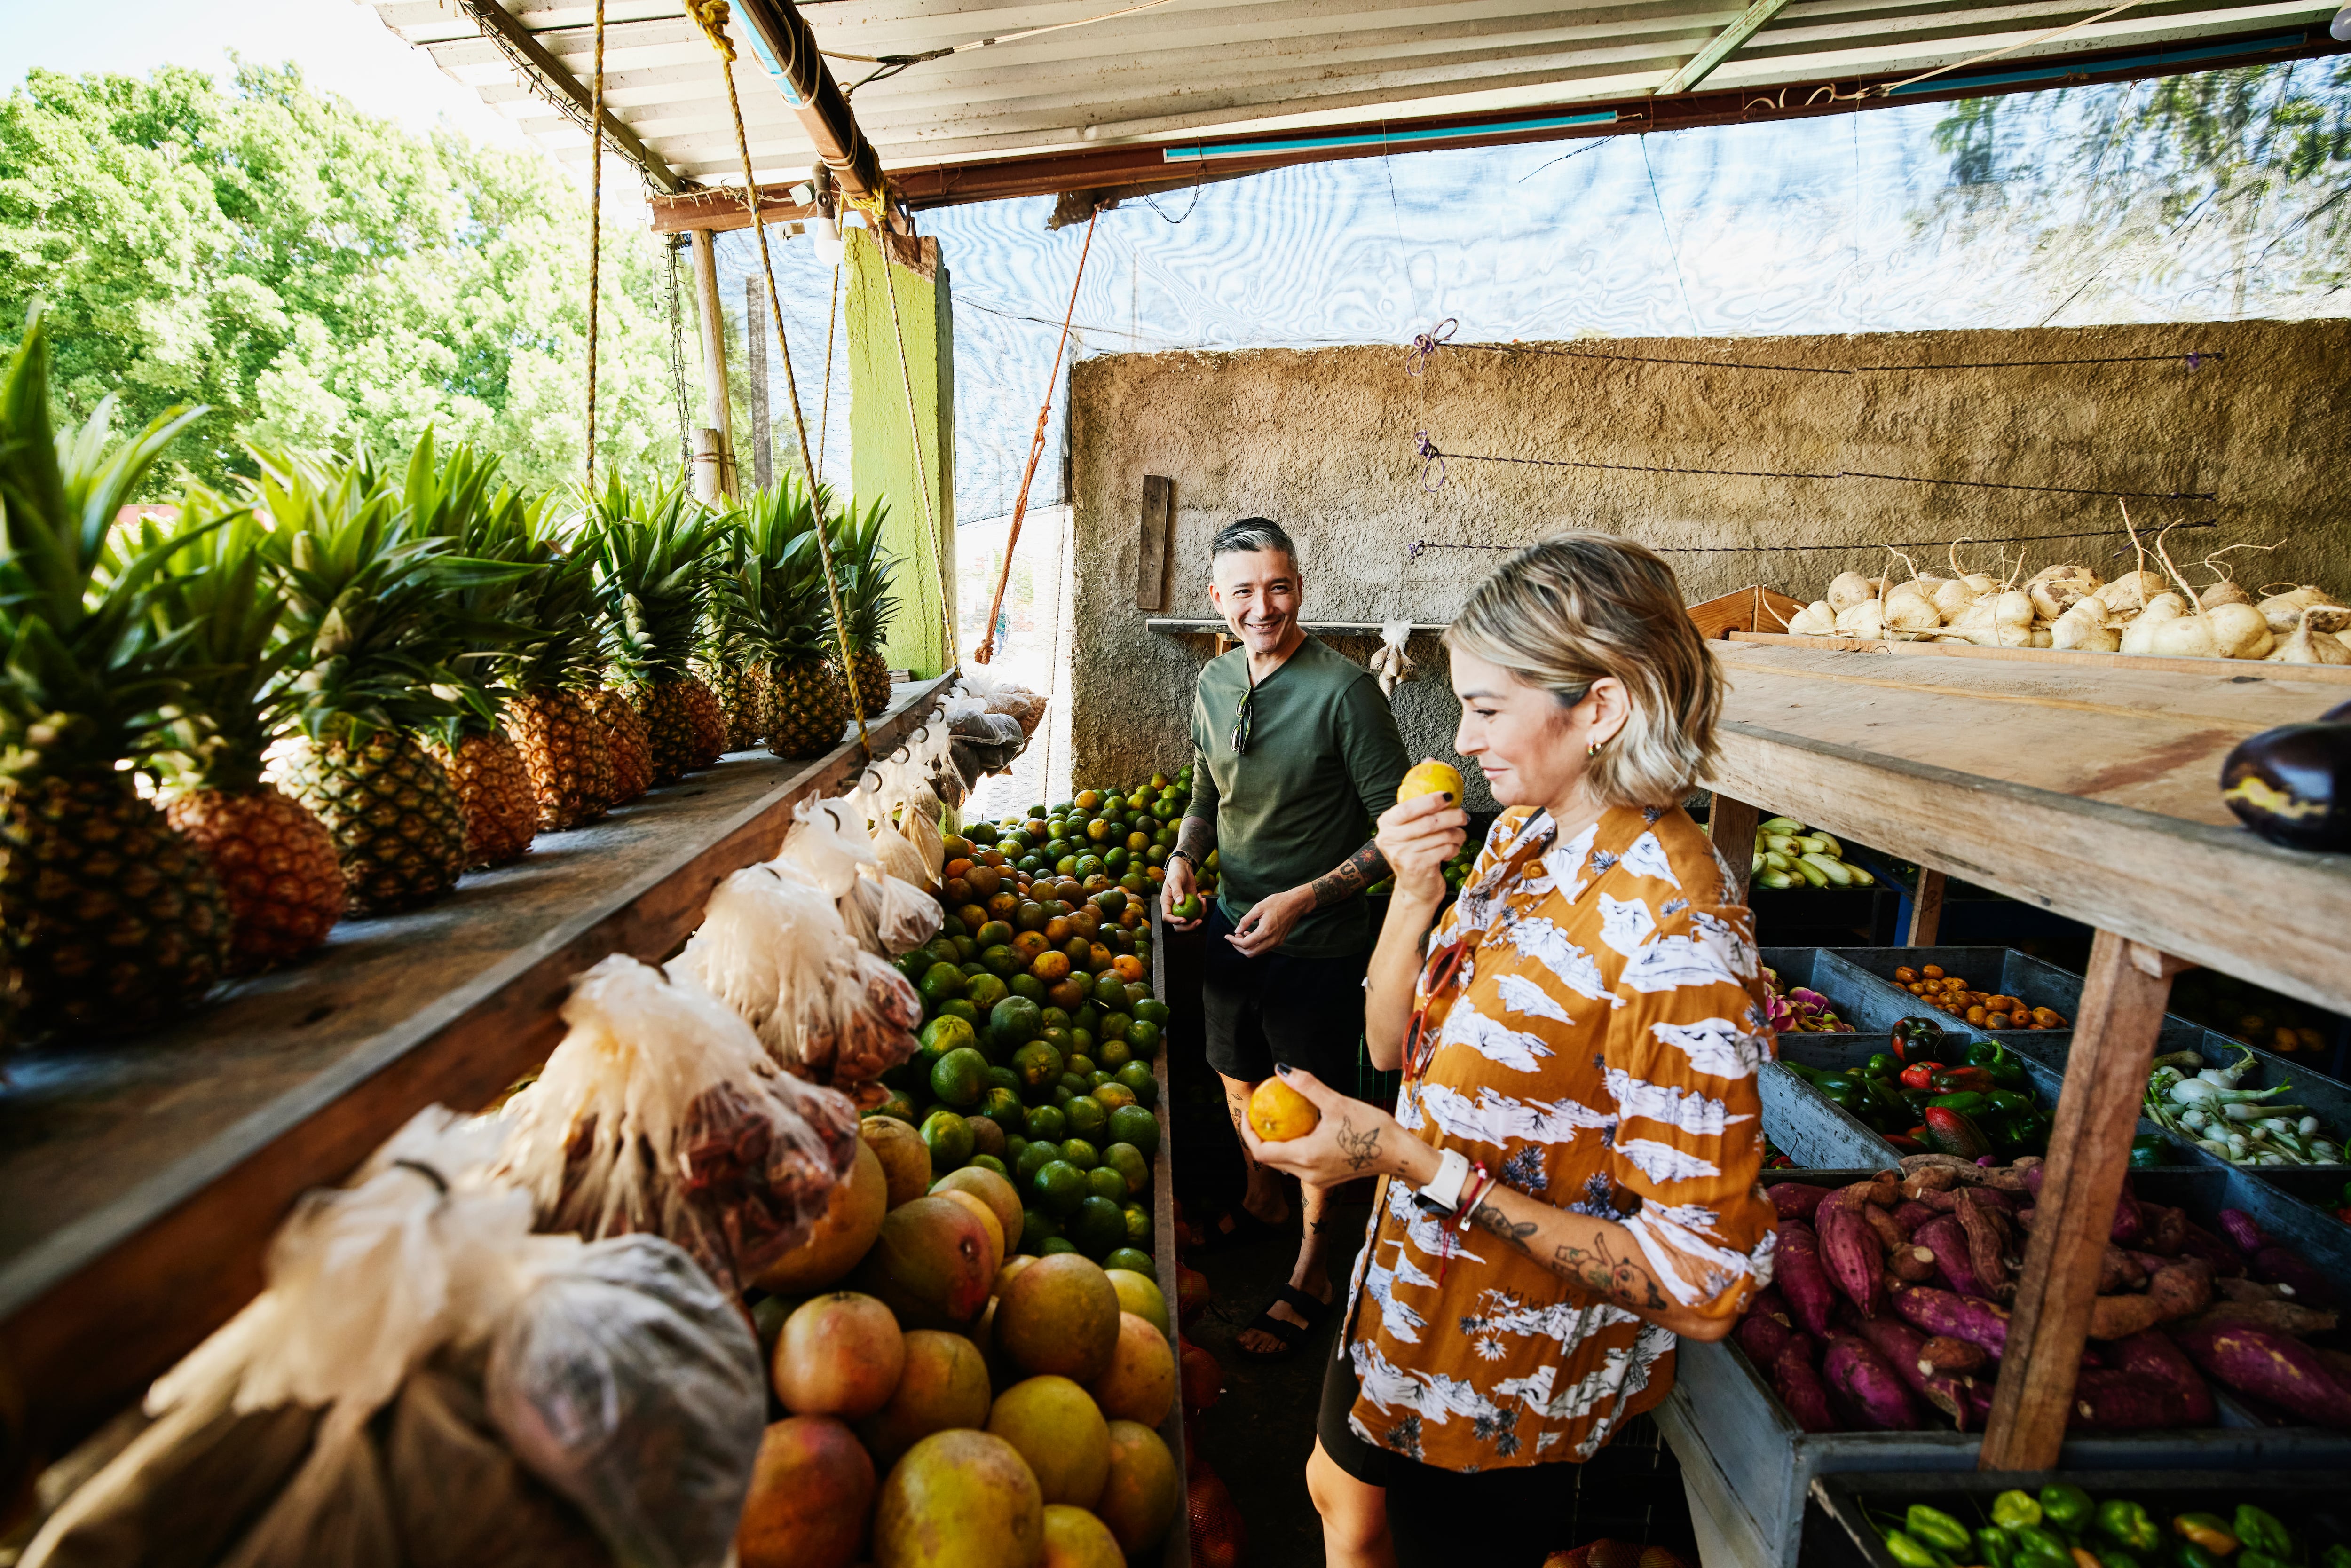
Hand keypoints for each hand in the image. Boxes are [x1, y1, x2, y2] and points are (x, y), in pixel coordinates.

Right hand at [1160, 855, 1201, 928]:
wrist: (1183, 868)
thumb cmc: (1176, 872)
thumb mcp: (1175, 879)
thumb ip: (1177, 891)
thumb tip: (1180, 903)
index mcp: (1166, 903)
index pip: (1167, 917)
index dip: (1175, 921)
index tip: (1185, 919)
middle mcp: (1173, 908)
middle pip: (1179, 925)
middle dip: (1189, 926)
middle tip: (1199, 921)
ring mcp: (1183, 908)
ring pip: (1190, 921)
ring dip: (1199, 916)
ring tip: (1202, 902)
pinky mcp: (1191, 906)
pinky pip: (1197, 913)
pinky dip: (1202, 908)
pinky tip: (1202, 898)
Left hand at [1225, 886, 1312, 956]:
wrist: (1296, 903)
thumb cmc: (1278, 902)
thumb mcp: (1258, 907)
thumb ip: (1246, 920)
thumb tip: (1236, 930)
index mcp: (1265, 931)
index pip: (1245, 944)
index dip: (1233, 941)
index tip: (1227, 936)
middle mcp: (1272, 940)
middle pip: (1251, 953)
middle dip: (1239, 947)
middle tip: (1233, 937)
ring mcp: (1277, 942)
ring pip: (1257, 952)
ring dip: (1247, 947)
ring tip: (1241, 935)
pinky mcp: (1279, 941)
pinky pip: (1264, 948)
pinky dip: (1255, 945)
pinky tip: (1251, 934)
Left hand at [1240, 1067, 1427, 1185]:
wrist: (1399, 1154)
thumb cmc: (1371, 1128)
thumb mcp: (1337, 1102)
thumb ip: (1307, 1086)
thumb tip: (1281, 1069)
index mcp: (1306, 1156)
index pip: (1262, 1152)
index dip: (1247, 1134)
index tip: (1247, 1114)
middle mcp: (1307, 1174)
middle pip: (1270, 1161)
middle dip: (1259, 1139)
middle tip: (1259, 1116)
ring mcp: (1318, 1180)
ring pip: (1284, 1165)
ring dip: (1276, 1146)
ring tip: (1278, 1122)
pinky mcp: (1328, 1179)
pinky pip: (1300, 1166)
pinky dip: (1293, 1151)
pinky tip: (1301, 1132)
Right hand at [1375, 791, 1468, 904]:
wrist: (1414, 888)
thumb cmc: (1415, 854)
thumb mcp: (1408, 832)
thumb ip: (1418, 814)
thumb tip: (1445, 795)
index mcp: (1386, 824)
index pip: (1408, 808)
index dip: (1430, 800)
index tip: (1448, 796)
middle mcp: (1389, 838)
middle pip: (1429, 821)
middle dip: (1453, 816)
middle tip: (1464, 816)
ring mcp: (1402, 854)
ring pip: (1441, 835)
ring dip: (1457, 834)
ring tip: (1459, 836)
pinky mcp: (1417, 866)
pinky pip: (1445, 849)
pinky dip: (1454, 848)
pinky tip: (1452, 850)